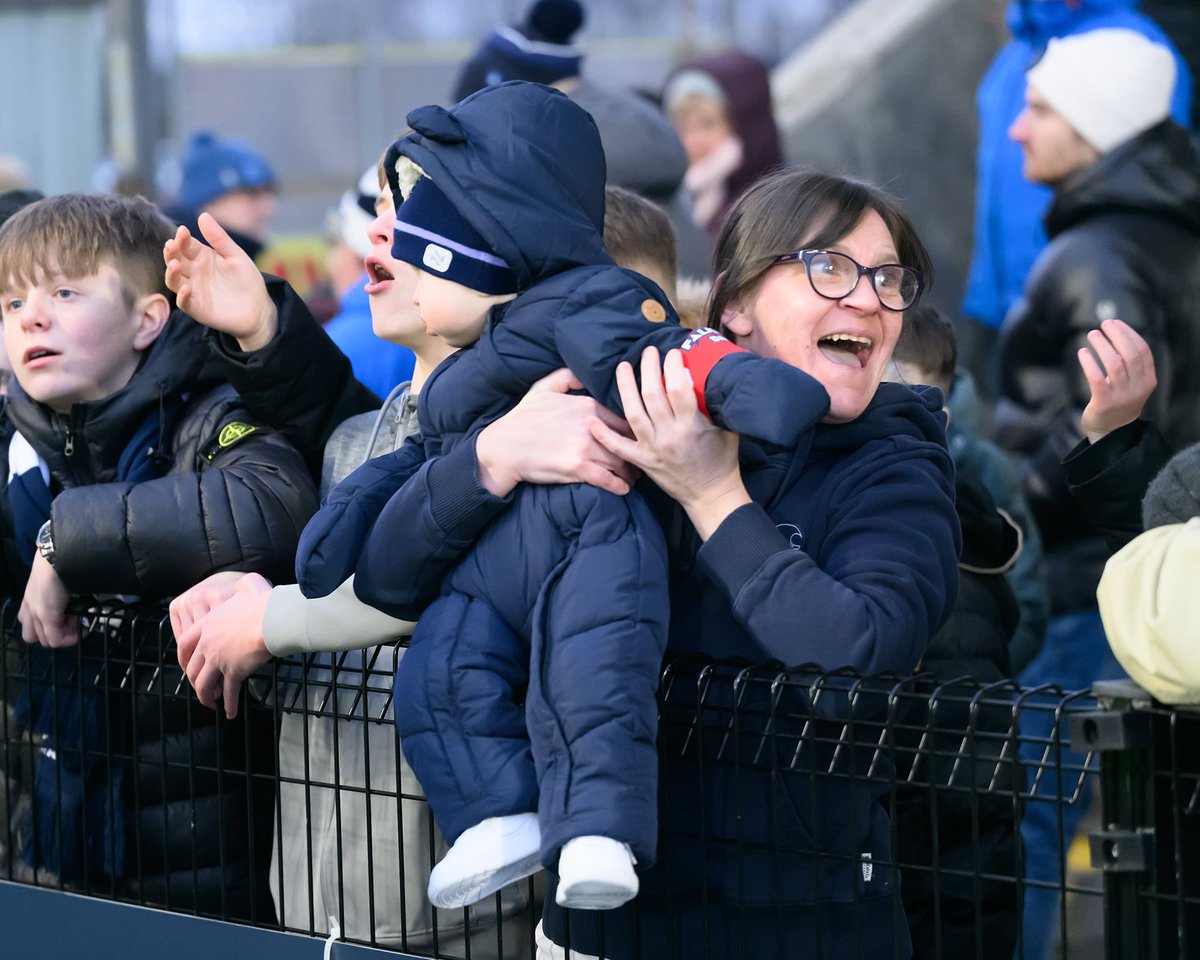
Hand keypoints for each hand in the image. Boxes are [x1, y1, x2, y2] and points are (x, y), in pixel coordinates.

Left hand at [19, 553, 78, 647]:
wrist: (59, 556)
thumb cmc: (63, 563)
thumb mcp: (59, 580)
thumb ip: (62, 593)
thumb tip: (78, 600)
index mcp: (30, 599)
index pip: (31, 625)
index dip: (51, 626)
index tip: (70, 618)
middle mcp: (29, 608)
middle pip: (35, 637)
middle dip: (56, 635)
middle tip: (73, 623)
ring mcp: (36, 612)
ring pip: (44, 640)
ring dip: (63, 637)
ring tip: (77, 624)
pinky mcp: (46, 615)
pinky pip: (55, 639)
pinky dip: (70, 638)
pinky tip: (82, 629)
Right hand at [163, 212, 277, 350]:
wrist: (259, 308)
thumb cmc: (247, 280)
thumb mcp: (236, 256)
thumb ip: (220, 239)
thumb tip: (203, 215)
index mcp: (202, 257)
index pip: (187, 245)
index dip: (183, 238)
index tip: (182, 231)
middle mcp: (193, 272)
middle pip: (175, 260)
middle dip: (171, 253)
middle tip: (171, 245)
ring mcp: (193, 290)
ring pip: (174, 280)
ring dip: (171, 272)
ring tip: (175, 264)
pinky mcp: (197, 308)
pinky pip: (184, 303)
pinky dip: (182, 296)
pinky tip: (186, 288)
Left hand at [176, 572, 273, 718]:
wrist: (273, 619)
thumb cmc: (265, 602)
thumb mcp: (250, 586)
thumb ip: (243, 586)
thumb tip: (247, 583)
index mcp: (208, 623)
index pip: (184, 643)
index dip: (183, 658)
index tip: (186, 666)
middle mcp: (208, 643)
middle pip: (193, 667)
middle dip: (195, 681)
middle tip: (201, 688)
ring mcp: (219, 659)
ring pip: (204, 683)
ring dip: (206, 696)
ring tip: (211, 703)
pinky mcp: (234, 671)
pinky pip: (229, 692)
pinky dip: (230, 704)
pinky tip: (231, 713)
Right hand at [474, 367, 639, 496]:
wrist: (505, 447)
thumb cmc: (522, 418)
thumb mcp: (543, 388)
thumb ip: (567, 377)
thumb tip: (583, 375)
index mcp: (587, 406)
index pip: (621, 418)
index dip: (632, 430)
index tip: (637, 438)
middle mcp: (591, 426)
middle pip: (624, 441)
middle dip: (635, 452)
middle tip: (641, 460)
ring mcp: (585, 448)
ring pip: (620, 461)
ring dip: (630, 472)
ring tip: (634, 477)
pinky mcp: (578, 468)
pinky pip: (607, 479)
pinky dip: (619, 486)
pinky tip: (624, 489)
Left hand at [590, 347, 748, 539]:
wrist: (710, 495)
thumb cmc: (722, 460)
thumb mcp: (726, 429)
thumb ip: (715, 405)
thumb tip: (707, 375)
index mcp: (691, 426)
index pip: (679, 389)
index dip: (674, 367)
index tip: (674, 354)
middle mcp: (669, 436)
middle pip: (652, 395)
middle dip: (649, 369)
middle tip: (648, 352)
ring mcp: (652, 449)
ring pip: (633, 414)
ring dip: (625, 388)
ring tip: (622, 367)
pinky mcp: (642, 461)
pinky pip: (618, 447)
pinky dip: (604, 435)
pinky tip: (591, 420)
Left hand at [1078, 318, 1157, 443]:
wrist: (1110, 432)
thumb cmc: (1119, 401)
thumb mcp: (1132, 383)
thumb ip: (1129, 363)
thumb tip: (1115, 333)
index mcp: (1148, 380)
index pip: (1143, 351)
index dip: (1129, 334)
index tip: (1116, 323)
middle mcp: (1138, 387)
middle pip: (1130, 354)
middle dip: (1117, 335)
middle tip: (1104, 324)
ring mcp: (1121, 396)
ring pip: (1114, 364)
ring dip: (1102, 345)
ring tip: (1092, 334)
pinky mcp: (1104, 402)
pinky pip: (1096, 378)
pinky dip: (1089, 362)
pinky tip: (1082, 352)